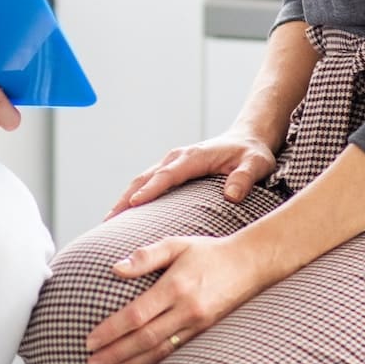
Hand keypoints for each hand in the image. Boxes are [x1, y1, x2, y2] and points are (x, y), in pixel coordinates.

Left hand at [84, 233, 273, 363]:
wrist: (249, 265)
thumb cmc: (207, 252)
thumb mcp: (176, 244)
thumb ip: (146, 256)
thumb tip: (115, 268)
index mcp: (175, 287)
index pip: (136, 315)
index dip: (111, 331)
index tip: (90, 341)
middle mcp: (187, 310)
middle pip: (144, 340)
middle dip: (115, 355)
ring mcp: (197, 326)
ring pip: (159, 353)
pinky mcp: (205, 335)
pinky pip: (176, 356)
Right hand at [106, 132, 276, 218]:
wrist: (247, 140)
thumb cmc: (252, 155)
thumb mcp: (256, 164)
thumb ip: (244, 178)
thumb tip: (231, 195)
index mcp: (193, 156)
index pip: (167, 175)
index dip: (150, 189)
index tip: (133, 204)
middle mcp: (177, 158)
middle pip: (145, 178)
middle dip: (126, 198)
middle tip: (108, 222)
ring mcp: (171, 163)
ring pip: (141, 180)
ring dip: (124, 199)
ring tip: (108, 223)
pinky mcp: (170, 170)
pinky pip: (147, 183)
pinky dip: (133, 197)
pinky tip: (124, 216)